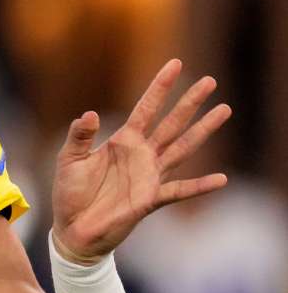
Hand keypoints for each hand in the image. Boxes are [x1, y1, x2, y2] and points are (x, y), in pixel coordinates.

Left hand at [51, 59, 230, 263]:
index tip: (175, 64)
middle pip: (171, 122)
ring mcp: (150, 175)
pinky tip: (221, 179)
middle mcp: (142, 154)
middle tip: (210, 80)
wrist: (73, 229)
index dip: (159, 86)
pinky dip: (199, 186)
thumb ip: (79, 136)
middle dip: (189, 102)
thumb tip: (89, 114)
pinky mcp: (150, 199)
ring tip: (224, 110)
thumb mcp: (69, 159)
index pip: (145, 108)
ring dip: (202, 130)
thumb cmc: (70, 193)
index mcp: (123, 140)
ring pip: (182, 147)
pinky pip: (179, 191)